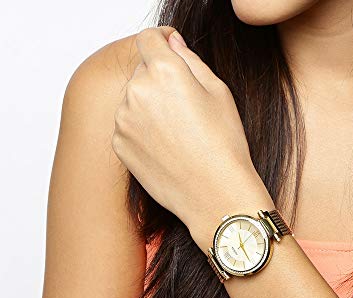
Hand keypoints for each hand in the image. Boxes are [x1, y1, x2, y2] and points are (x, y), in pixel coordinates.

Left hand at [112, 27, 273, 249]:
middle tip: (185, 105)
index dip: (161, 41)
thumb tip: (170, 42)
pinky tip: (166, 146)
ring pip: (133, 98)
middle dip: (158, 78)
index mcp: (164, 71)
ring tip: (177, 131)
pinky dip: (142, 129)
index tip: (169, 49)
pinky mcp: (119, 145)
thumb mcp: (219, 92)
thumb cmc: (224, 145)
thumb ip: (190, 59)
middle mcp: (137, 91)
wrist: (214, 193)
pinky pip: (127, 125)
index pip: (149, 38)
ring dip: (149, 105)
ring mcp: (123, 120)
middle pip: (141, 70)